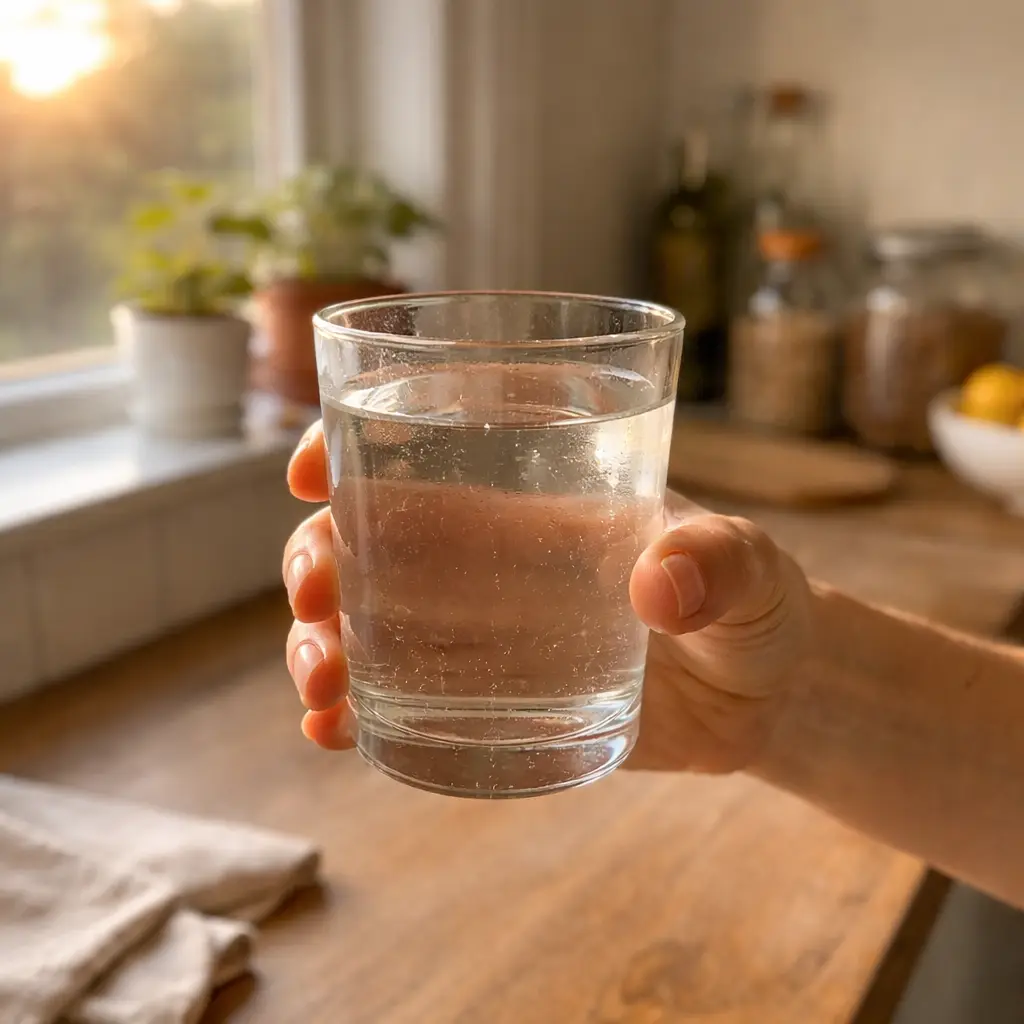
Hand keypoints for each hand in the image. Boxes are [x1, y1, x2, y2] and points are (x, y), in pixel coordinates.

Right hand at [282, 421, 812, 773]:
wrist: (765, 696)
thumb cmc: (754, 603)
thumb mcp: (754, 569)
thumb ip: (722, 561)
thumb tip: (661, 586)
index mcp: (534, 503)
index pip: (422, 450)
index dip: (349, 445)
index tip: (308, 472)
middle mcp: (489, 562)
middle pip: (366, 540)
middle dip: (314, 558)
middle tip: (317, 597)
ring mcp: (481, 636)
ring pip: (365, 624)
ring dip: (317, 643)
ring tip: (320, 684)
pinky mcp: (490, 705)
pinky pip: (398, 703)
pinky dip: (352, 714)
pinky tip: (331, 732)